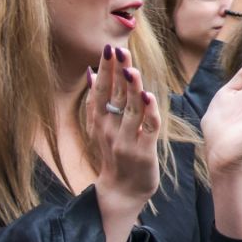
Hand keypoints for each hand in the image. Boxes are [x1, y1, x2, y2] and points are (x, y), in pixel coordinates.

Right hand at [87, 46, 162, 241]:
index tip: (108, 49)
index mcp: (100, 121)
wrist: (121, 191)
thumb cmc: (114, 155)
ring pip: (130, 110)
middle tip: (118, 51)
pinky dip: (149, 114)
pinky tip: (149, 97)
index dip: (105, 70)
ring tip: (132, 70)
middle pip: (114, 97)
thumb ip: (97, 102)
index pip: (101, 91)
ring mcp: (126, 141)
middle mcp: (110, 129)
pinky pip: (148, 130)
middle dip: (116, 73)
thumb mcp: (99, 129)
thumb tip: (91, 74)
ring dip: (132, 90)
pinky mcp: (143, 152)